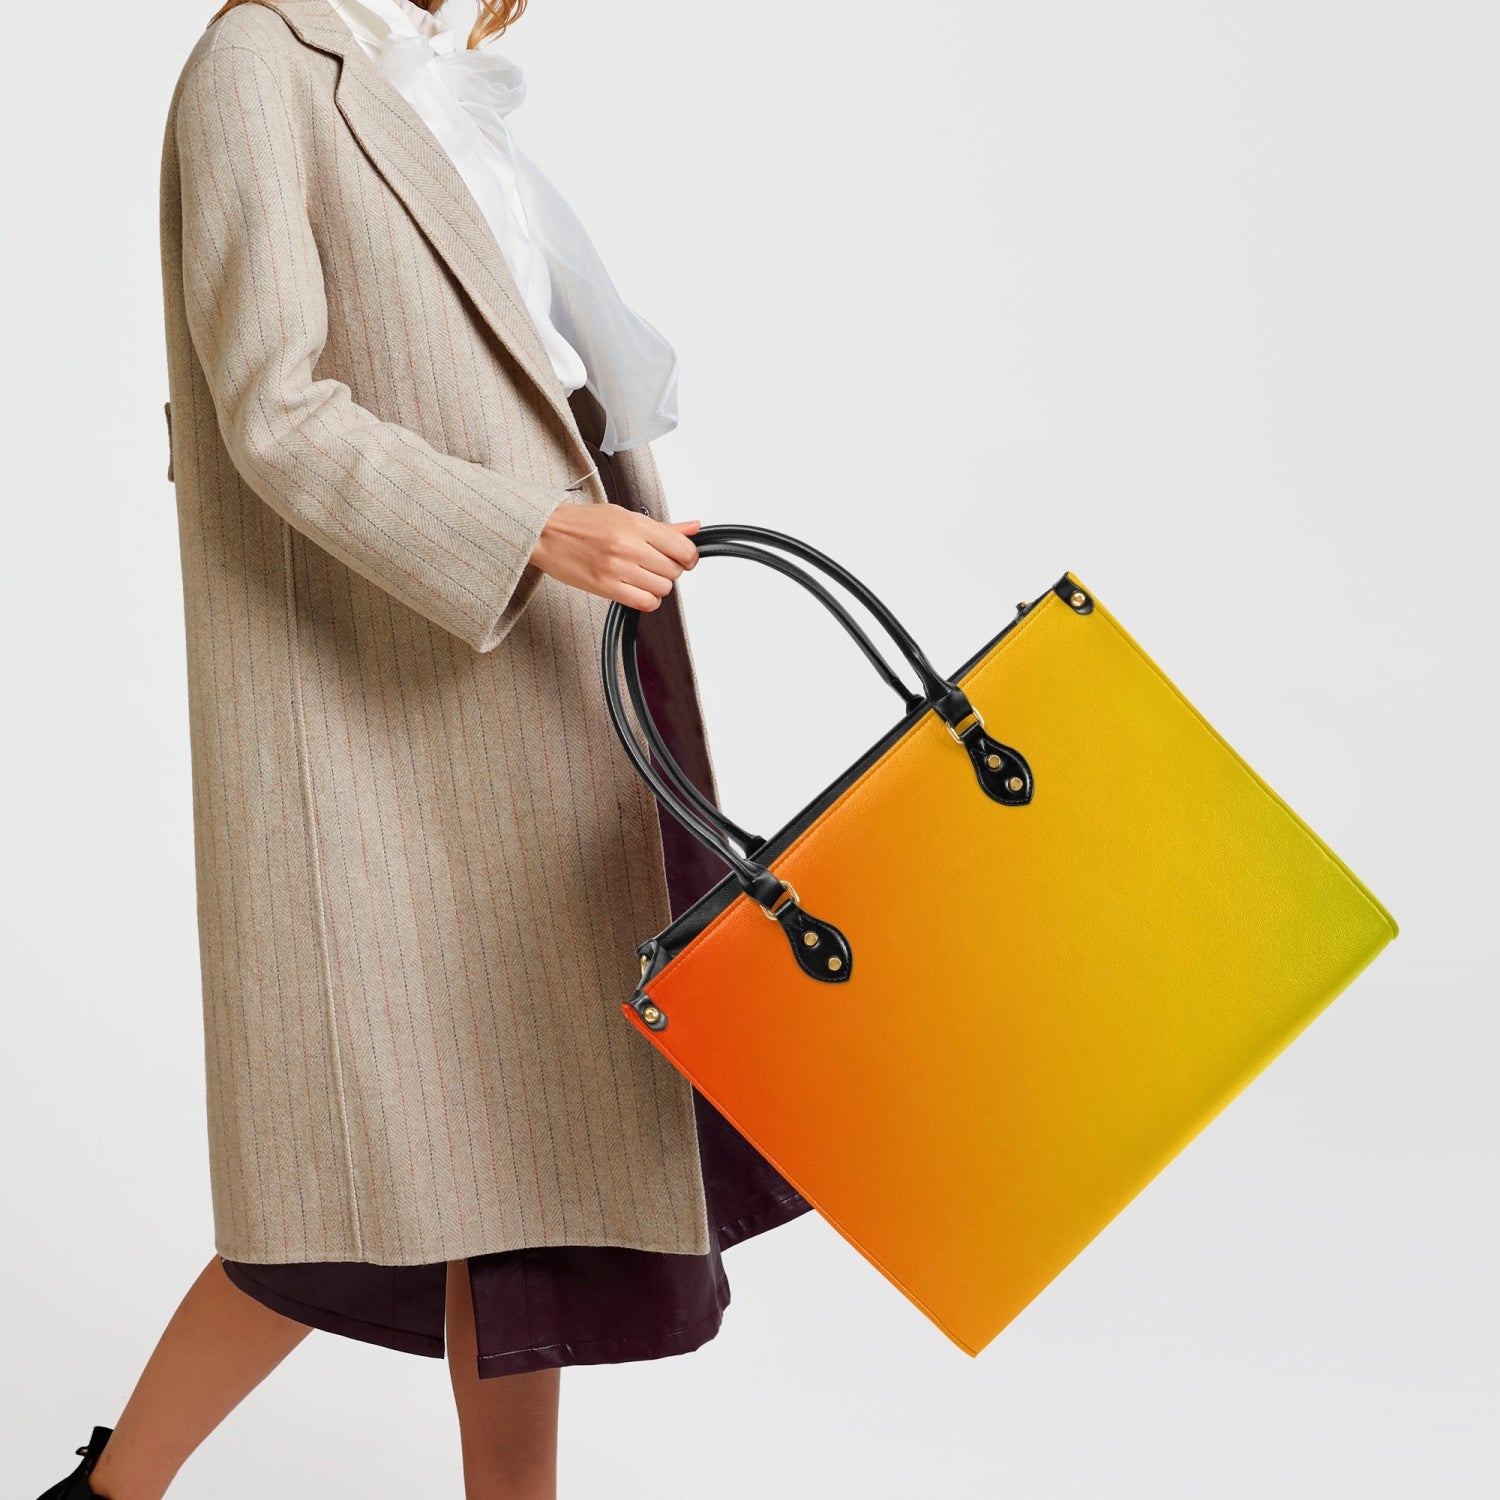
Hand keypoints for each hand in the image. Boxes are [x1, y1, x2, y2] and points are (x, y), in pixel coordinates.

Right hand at [530, 501, 699, 610]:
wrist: (547, 534)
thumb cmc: (584, 524)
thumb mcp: (625, 516)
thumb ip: (663, 527)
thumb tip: (693, 528)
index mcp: (636, 525)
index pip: (682, 548)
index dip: (689, 557)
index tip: (685, 558)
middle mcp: (629, 546)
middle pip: (674, 571)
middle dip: (669, 570)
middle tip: (655, 564)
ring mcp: (618, 568)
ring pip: (662, 589)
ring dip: (657, 586)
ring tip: (642, 576)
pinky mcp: (606, 587)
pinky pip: (644, 603)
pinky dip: (647, 600)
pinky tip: (637, 589)